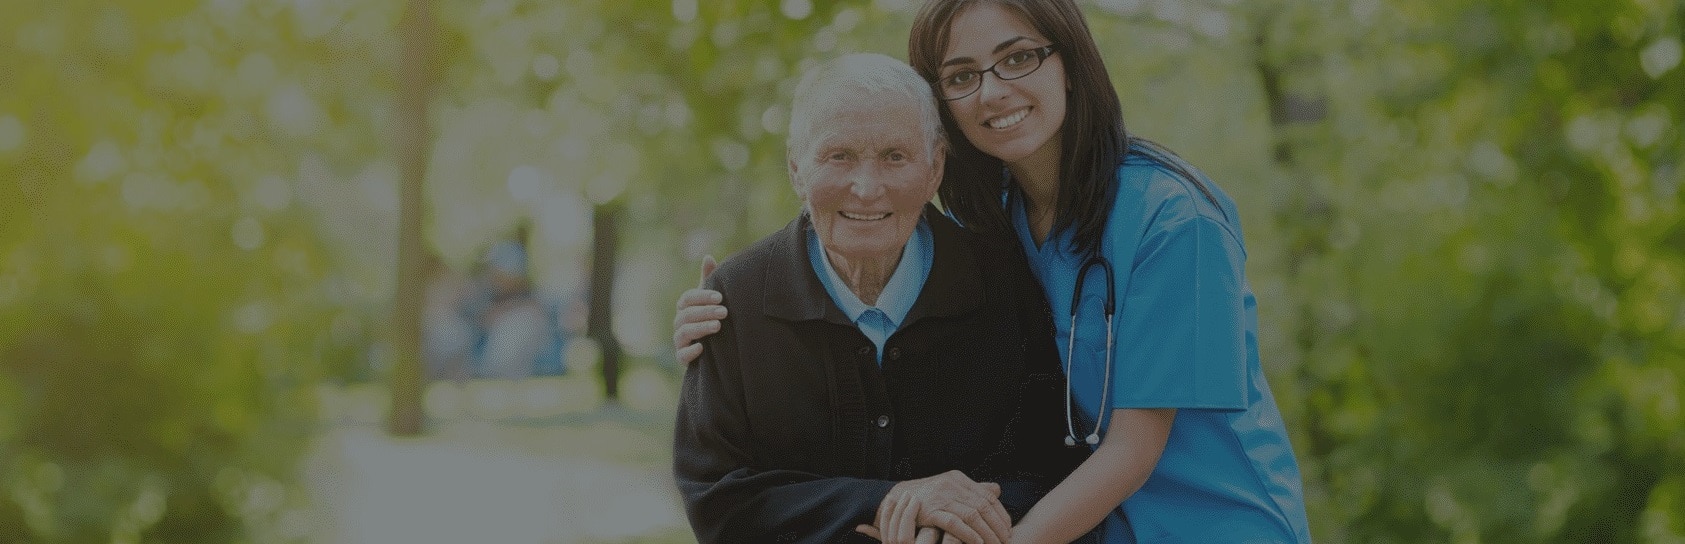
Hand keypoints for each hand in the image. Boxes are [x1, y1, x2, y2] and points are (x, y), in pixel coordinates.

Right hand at [672, 255, 722, 364]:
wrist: (712, 348)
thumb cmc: (709, 317)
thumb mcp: (709, 299)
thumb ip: (708, 280)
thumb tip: (708, 257)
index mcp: (685, 307)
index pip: (688, 298)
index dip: (702, 297)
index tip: (720, 297)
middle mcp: (679, 322)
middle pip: (687, 314)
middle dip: (705, 311)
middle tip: (724, 311)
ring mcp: (679, 340)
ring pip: (685, 332)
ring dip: (700, 328)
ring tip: (717, 326)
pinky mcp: (682, 357)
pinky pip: (681, 355)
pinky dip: (690, 352)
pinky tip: (702, 348)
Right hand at [869, 470, 1009, 543]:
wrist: (895, 500)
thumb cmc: (926, 497)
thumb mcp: (949, 488)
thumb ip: (972, 490)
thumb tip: (997, 489)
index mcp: (958, 478)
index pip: (988, 495)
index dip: (1001, 512)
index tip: (1008, 528)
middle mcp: (951, 485)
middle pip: (983, 505)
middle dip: (998, 525)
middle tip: (1006, 539)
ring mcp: (940, 497)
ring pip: (973, 515)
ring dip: (987, 532)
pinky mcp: (931, 511)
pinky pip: (955, 523)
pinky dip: (969, 534)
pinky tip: (978, 543)